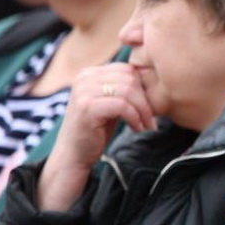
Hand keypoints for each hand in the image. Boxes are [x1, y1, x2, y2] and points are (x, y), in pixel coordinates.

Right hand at [38, 63, 154, 211]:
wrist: (73, 155)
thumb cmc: (95, 130)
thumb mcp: (109, 103)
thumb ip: (121, 88)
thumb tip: (149, 78)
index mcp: (89, 73)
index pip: (127, 69)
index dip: (142, 88)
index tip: (149, 107)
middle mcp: (84, 78)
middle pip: (130, 79)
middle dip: (145, 100)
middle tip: (150, 119)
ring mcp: (84, 92)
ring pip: (128, 91)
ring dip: (143, 111)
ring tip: (145, 125)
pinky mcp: (88, 107)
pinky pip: (123, 106)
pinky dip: (135, 118)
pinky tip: (137, 129)